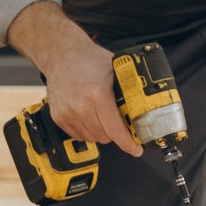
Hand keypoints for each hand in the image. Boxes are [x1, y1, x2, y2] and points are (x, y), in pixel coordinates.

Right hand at [7, 2, 141, 157]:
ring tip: (104, 118)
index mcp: (98, 94)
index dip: (127, 143)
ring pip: (91, 138)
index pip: (115, 128)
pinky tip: (91, 117)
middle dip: (116, 135)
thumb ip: (129, 88)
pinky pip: (78, 135)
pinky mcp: (58, 116)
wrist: (62, 55)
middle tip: (122, 125)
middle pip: (104, 136)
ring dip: (102, 133)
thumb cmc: (90, 60)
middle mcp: (80, 106)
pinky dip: (87, 131)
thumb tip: (147, 105)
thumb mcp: (116, 70)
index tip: (136, 150)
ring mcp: (67, 112)